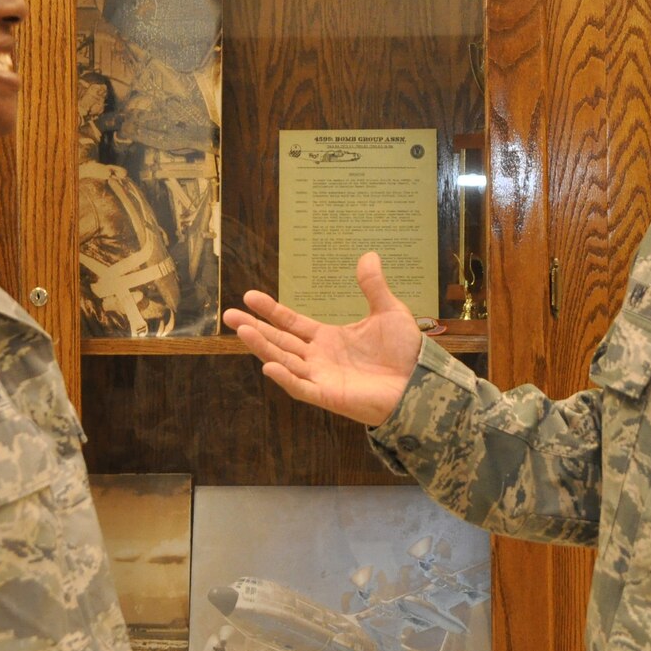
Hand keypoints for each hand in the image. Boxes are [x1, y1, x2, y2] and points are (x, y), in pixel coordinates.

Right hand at [221, 252, 422, 425]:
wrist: (421, 383)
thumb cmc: (405, 352)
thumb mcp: (388, 311)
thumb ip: (373, 286)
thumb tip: (368, 254)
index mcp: (327, 338)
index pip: (291, 323)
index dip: (271, 310)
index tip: (249, 296)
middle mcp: (318, 358)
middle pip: (279, 341)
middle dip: (254, 328)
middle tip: (229, 314)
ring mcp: (321, 377)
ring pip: (284, 361)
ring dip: (263, 347)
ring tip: (242, 330)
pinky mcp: (329, 396)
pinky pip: (301, 388)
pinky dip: (286, 379)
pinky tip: (270, 365)